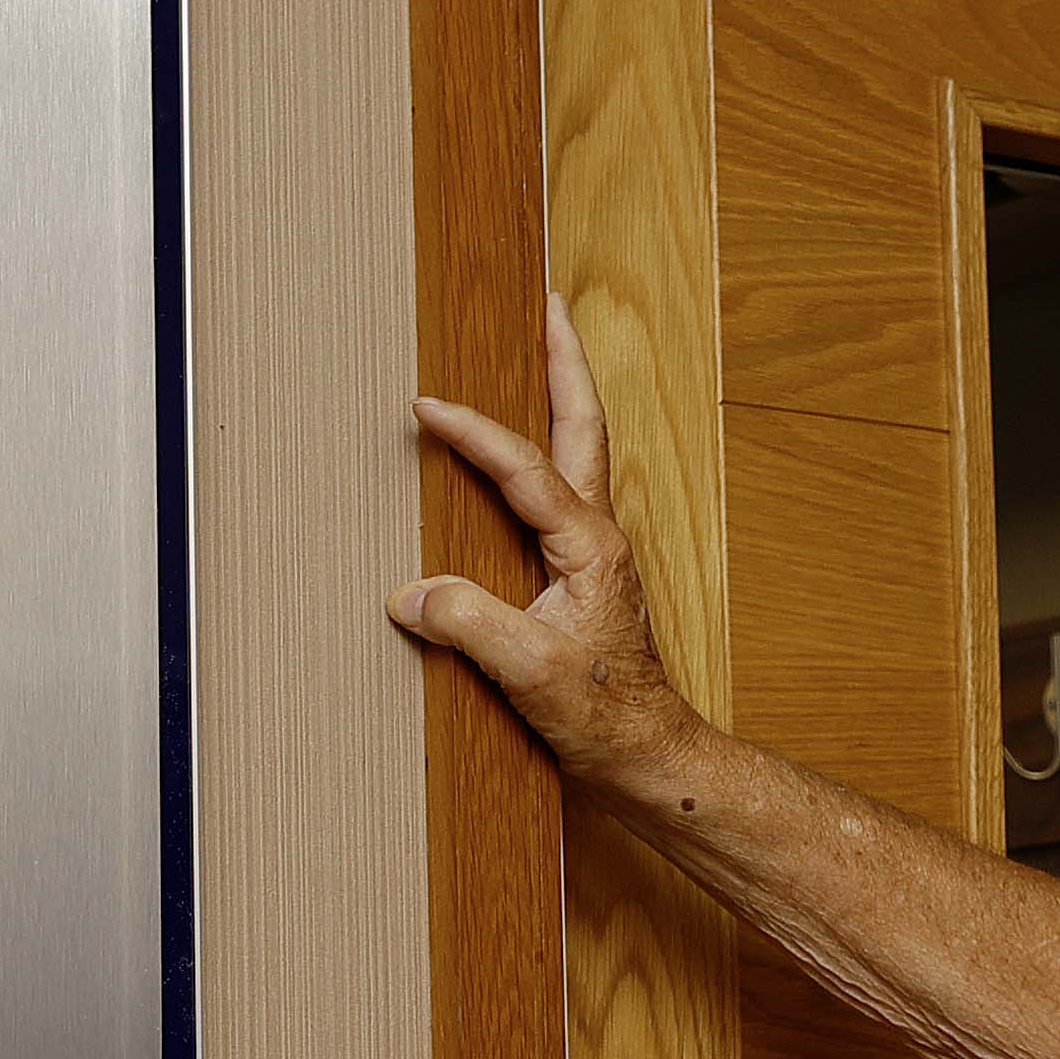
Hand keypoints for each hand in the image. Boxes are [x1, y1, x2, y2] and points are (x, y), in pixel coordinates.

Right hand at [393, 295, 700, 793]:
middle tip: (547, 304)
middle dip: (564, 361)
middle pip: (583, 426)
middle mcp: (599, 535)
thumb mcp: (532, 673)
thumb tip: (411, 594)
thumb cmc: (605, 717)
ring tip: (537, 349)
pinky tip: (517, 457)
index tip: (426, 408)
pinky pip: (559, 491)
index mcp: (590, 545)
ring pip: (579, 452)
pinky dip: (544, 451)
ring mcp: (594, 551)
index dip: (473, 432)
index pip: (525, 466)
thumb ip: (472, 627)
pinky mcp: (583, 573)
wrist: (648, 754)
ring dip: (560, 397)